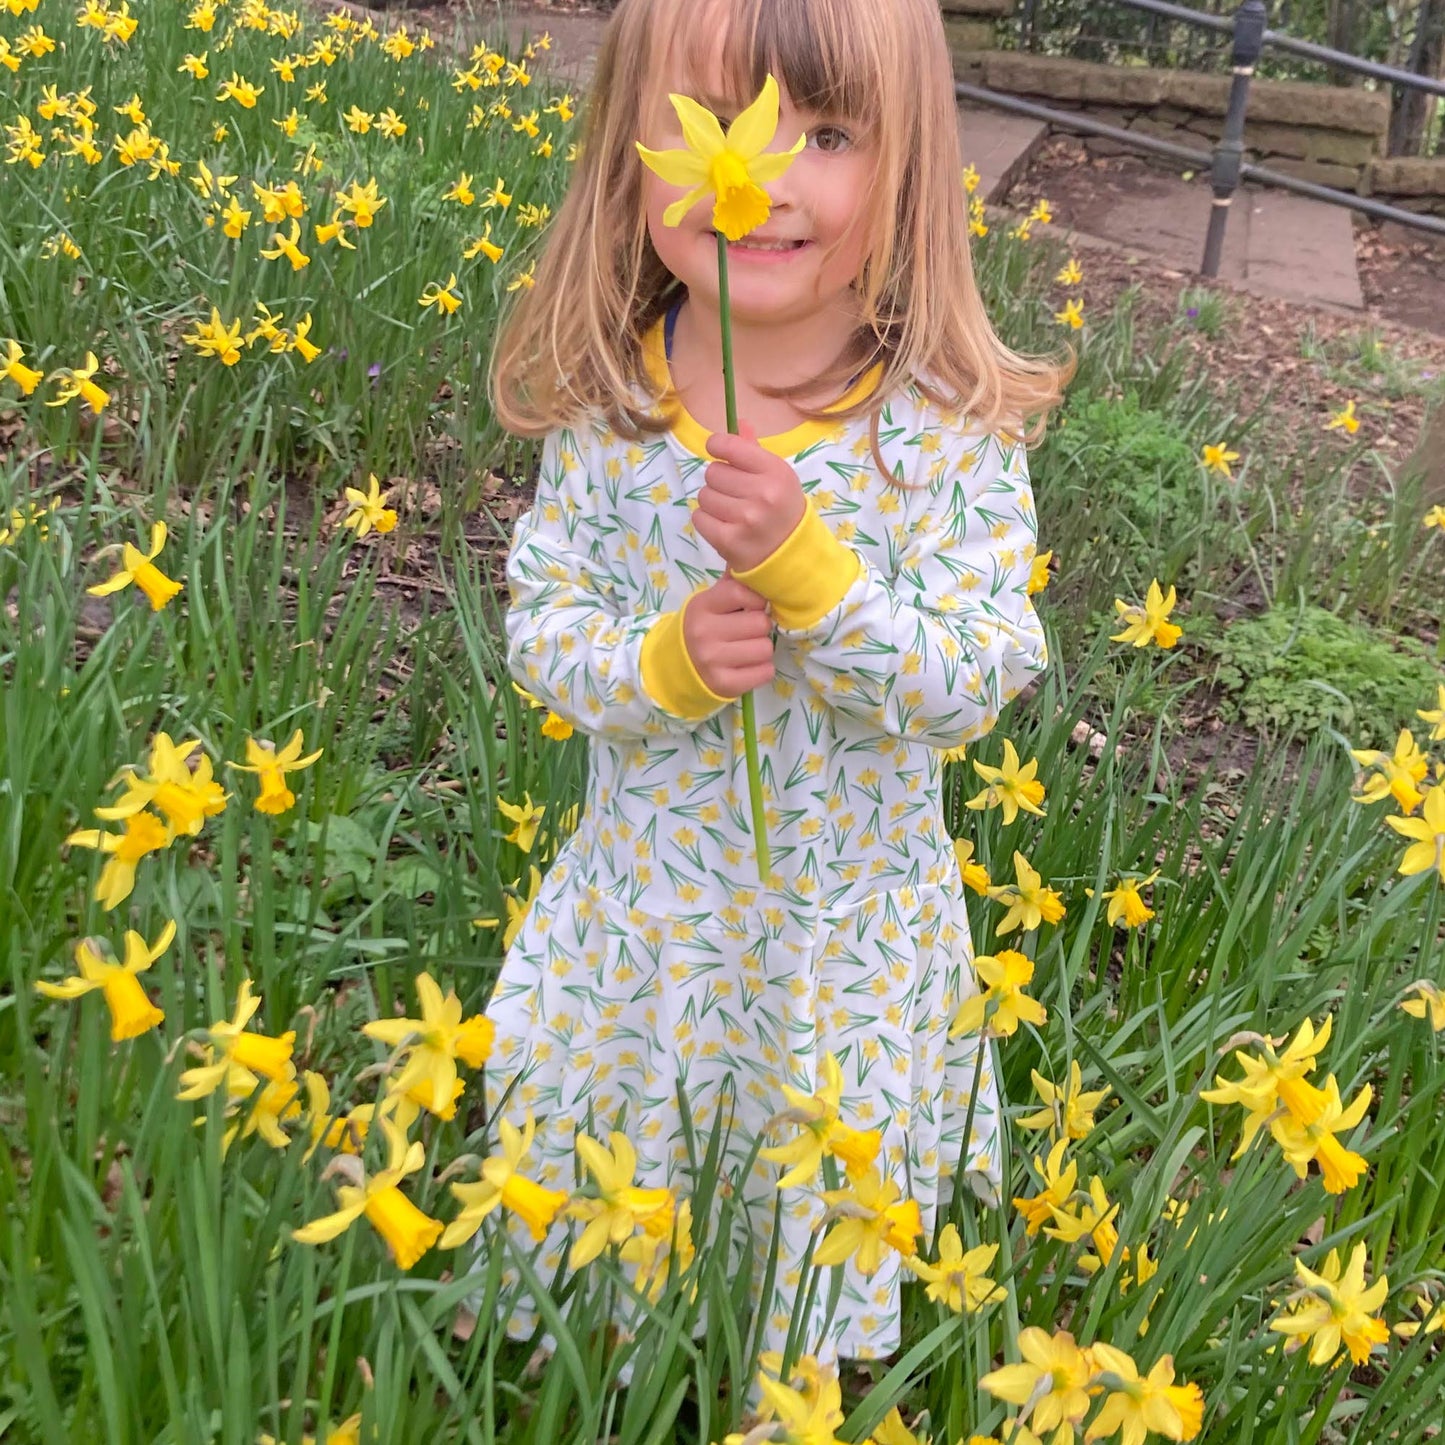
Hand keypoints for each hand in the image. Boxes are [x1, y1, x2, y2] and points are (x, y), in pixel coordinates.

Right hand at [682, 574, 774, 698]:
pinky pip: (765, 672)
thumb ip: (732, 584)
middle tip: (748, 632)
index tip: (751, 607)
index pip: (742, 592)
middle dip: (760, 628)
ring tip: (747, 649)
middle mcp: (705, 633)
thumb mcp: (709, 603)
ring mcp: (713, 660)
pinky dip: (761, 670)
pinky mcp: (724, 684)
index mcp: (703, 607)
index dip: (755, 600)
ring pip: (765, 649)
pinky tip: (747, 666)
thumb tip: (755, 554)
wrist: (675, 668)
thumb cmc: (703, 628)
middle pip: (760, 623)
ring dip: (762, 650)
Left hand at [693, 421, 807, 573]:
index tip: (718, 451)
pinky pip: (699, 518)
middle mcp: (763, 494)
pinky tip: (724, 525)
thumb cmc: (782, 509)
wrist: (792, 554)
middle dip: (719, 481)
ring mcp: (746, 519)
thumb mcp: (777, 477)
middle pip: (713, 472)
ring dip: (712, 502)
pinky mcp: (729, 541)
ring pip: (704, 495)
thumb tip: (738, 423)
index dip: (717, 446)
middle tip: (734, 493)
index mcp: (775, 471)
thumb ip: (754, 451)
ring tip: (730, 511)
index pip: (729, 445)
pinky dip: (707, 521)